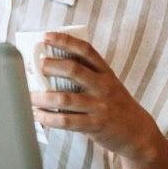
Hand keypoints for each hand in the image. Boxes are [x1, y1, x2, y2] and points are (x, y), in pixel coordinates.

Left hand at [32, 31, 162, 160]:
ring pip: (65, 98)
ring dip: (42, 97)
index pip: (85, 50)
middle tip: (36, 66)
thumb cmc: (116, 106)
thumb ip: (87, 76)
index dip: (65, 41)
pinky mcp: (94, 125)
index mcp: (106, 73)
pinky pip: (66, 121)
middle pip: (74, 70)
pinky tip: (37, 115)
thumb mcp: (108, 85)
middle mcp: (103, 86)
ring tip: (28, 96)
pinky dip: (48, 118)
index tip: (46, 36)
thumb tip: (52, 68)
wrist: (139, 133)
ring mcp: (99, 106)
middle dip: (51, 66)